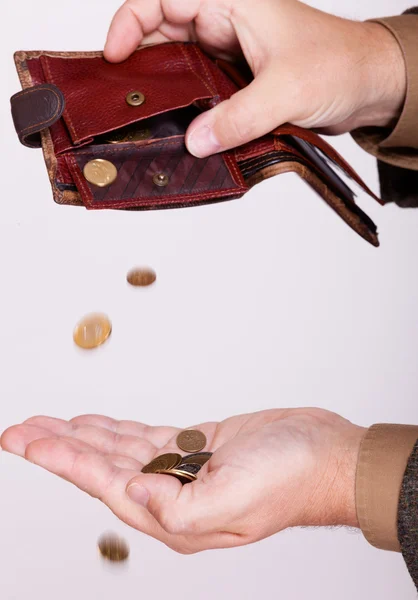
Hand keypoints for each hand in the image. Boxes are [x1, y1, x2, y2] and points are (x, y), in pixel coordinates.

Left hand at [1, 408, 364, 553]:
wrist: (327, 455)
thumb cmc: (292, 479)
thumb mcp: (235, 500)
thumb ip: (177, 509)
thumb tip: (129, 494)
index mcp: (177, 517)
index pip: (104, 484)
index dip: (63, 461)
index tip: (29, 441)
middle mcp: (174, 496)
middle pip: (102, 467)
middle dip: (59, 447)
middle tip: (21, 430)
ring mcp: (184, 470)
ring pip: (119, 450)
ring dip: (81, 436)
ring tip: (46, 425)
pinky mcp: (197, 447)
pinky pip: (145, 438)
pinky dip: (116, 430)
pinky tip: (95, 424)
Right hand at [104, 0, 405, 157]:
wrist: (366, 86)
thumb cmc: (339, 64)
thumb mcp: (287, 89)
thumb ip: (240, 116)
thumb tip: (196, 140)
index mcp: (232, 1)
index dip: (131, 22)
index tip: (116, 56)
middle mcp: (225, 22)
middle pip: (162, 33)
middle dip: (138, 62)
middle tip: (123, 97)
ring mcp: (227, 53)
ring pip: (177, 65)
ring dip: (161, 90)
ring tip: (142, 117)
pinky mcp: (234, 82)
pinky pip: (197, 91)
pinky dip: (184, 108)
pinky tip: (176, 128)